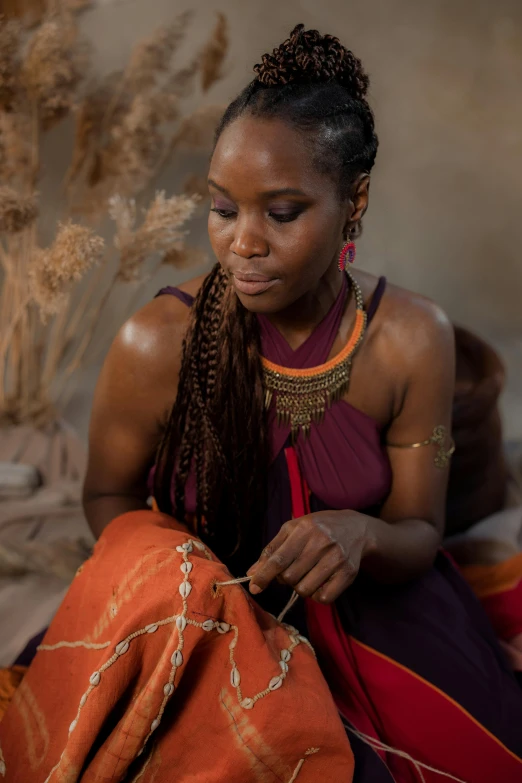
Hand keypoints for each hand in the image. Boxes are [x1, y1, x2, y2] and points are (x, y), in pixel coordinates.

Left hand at [247, 510, 375, 603]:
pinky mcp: (348, 573)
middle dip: (285, 579)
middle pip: (290, 577)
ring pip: (305, 590)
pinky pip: (324, 598)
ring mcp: (336, 558)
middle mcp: (321, 542)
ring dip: (300, 587)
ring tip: (307, 574)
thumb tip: (252, 573)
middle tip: (293, 569)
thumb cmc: (318, 529)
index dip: (264, 575)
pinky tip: (319, 582)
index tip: (254, 587)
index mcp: (304, 529)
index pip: (279, 559)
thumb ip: (272, 550)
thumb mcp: (293, 530)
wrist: (356, 529)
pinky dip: (317, 595)